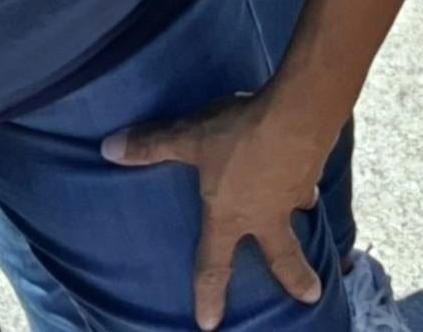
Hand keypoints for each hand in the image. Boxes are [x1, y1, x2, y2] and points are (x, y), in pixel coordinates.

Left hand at [105, 85, 340, 323]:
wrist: (297, 112)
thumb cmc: (239, 134)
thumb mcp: (189, 138)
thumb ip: (152, 146)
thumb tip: (108, 148)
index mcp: (230, 216)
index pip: (214, 264)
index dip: (209, 295)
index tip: (211, 323)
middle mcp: (265, 214)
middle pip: (282, 255)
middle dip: (295, 278)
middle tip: (310, 297)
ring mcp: (294, 192)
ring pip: (298, 213)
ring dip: (301, 217)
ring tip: (307, 214)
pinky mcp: (314, 166)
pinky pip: (309, 178)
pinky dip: (307, 176)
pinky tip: (308, 165)